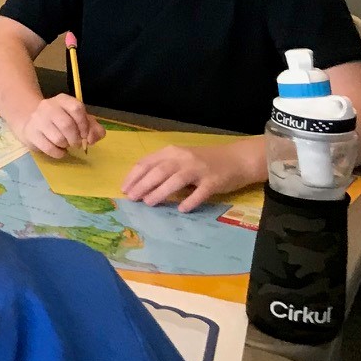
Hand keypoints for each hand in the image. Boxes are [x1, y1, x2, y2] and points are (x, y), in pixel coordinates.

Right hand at [19, 94, 103, 157]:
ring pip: (58, 138)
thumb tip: (91, 140)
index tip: (85, 135)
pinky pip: (49, 148)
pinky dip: (58, 153)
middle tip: (76, 143)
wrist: (33, 123)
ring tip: (65, 144)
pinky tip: (58, 150)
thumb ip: (94, 129)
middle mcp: (48, 106)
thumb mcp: (80, 121)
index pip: (76, 108)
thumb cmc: (62, 122)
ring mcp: (37, 119)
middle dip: (76, 139)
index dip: (84, 124)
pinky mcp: (30, 133)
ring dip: (66, 146)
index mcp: (63, 100)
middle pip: (67, 125)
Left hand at [120, 139, 265, 213]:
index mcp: (172, 152)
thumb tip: (139, 185)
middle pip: (158, 171)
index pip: (147, 163)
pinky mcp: (214, 181)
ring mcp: (199, 169)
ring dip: (160, 192)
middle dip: (142, 185)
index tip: (124, 189)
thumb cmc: (204, 161)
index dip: (134, 176)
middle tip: (132, 198)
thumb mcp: (180, 159)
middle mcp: (184, 158)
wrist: (237, 159)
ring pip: (176, 180)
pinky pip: (200, 192)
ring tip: (149, 203)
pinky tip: (182, 209)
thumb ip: (162, 167)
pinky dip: (190, 200)